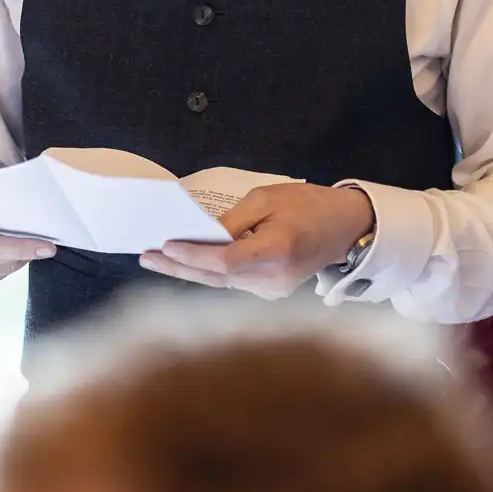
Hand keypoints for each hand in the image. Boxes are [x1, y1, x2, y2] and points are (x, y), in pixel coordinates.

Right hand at [0, 188, 54, 300]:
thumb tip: (19, 211)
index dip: (23, 248)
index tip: (48, 247)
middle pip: (1, 261)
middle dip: (26, 252)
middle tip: (42, 241)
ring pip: (0, 272)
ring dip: (15, 260)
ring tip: (23, 245)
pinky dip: (2, 267)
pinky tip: (4, 256)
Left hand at [137, 183, 373, 298]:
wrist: (346, 228)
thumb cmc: (308, 204)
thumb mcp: (268, 198)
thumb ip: (233, 220)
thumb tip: (200, 236)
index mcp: (277, 250)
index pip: (226, 261)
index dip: (193, 256)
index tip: (165, 246)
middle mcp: (274, 279)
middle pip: (216, 277)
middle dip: (178, 266)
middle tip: (146, 257)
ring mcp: (273, 291)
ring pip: (221, 283)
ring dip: (189, 271)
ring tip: (155, 260)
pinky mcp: (271, 293)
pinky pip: (233, 283)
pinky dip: (208, 273)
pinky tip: (185, 264)